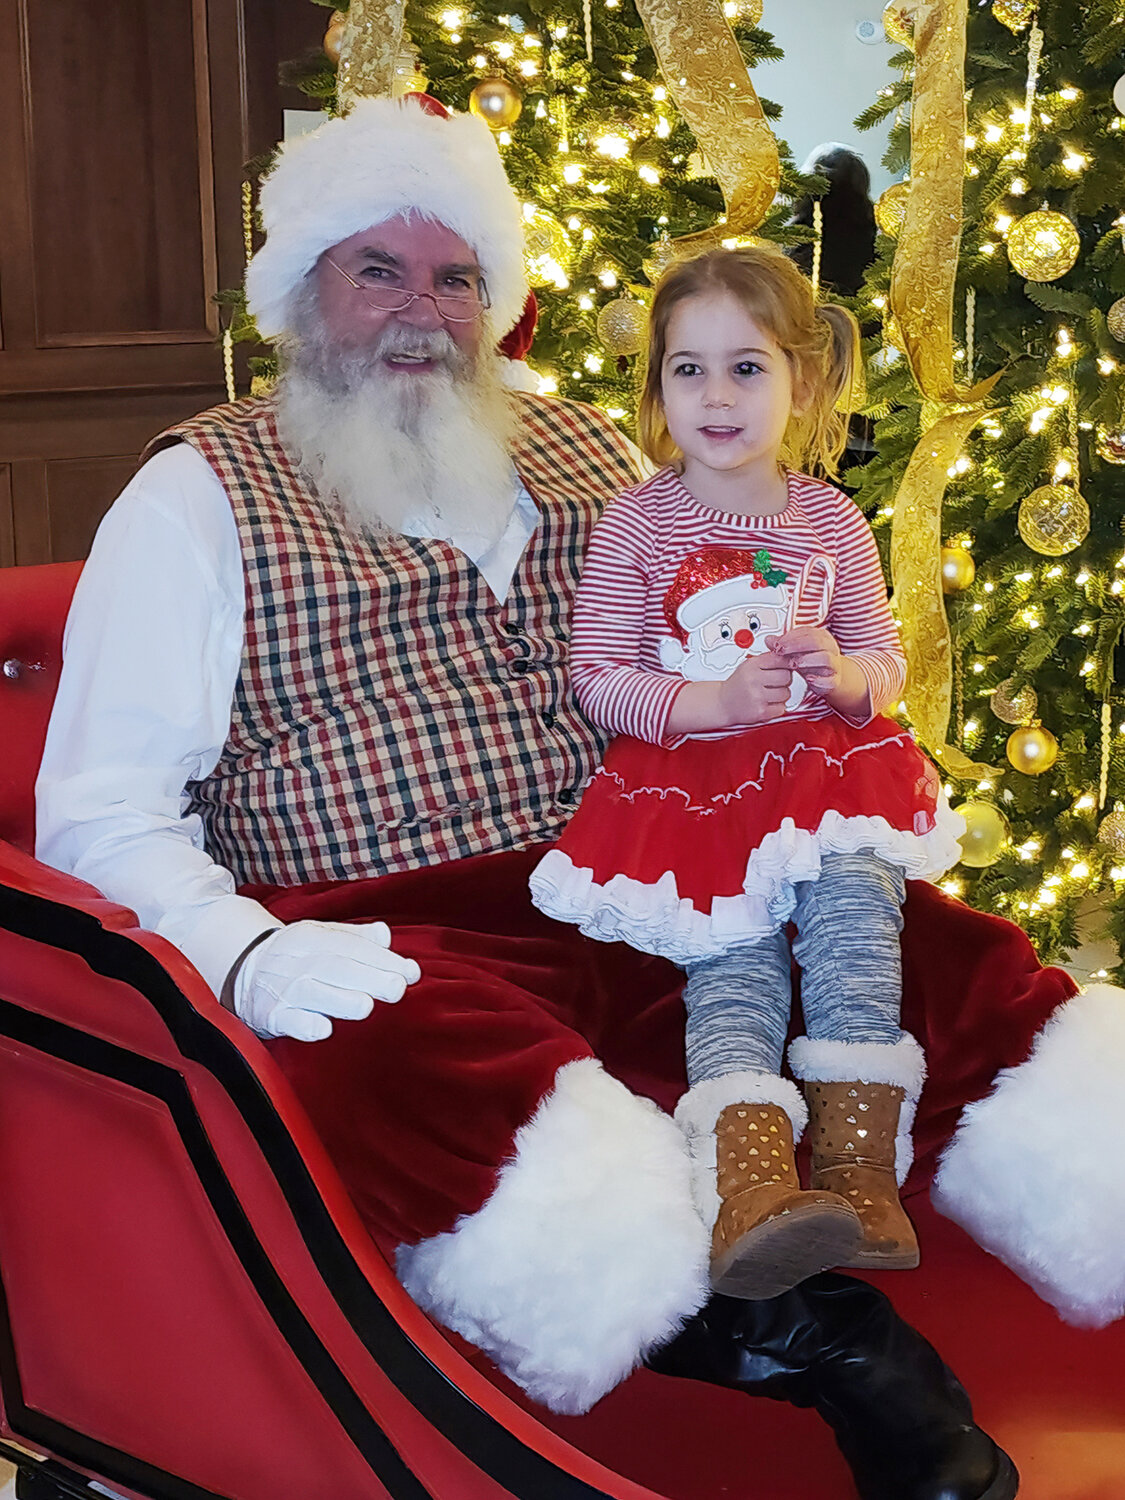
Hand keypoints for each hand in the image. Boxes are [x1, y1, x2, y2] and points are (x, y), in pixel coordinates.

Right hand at [232, 919, 421, 1041]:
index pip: (351, 947)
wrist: (241, 970)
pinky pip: (287, 1020)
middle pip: (336, 968)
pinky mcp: (270, 1015)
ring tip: (367, 1006)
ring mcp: (283, 989)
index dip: (383, 959)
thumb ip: (355, 938)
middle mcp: (298, 962)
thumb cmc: (293, 956)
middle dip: (369, 978)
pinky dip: (304, 1025)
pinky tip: (323, 1030)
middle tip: (398, 987)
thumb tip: (385, 935)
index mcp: (312, 938)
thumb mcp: (321, 937)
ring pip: (313, 993)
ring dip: (340, 1000)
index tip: (411, 972)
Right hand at [717, 652, 792, 725]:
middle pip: (786, 676)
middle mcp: (753, 680)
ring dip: (781, 695)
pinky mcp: (760, 712)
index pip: (779, 659)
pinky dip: (777, 707)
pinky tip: (768, 703)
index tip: (786, 667)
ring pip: (785, 693)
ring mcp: (757, 696)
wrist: (722, 703)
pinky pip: (781, 708)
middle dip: (784, 680)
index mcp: (751, 665)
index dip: (786, 664)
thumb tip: (787, 656)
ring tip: (770, 694)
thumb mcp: (748, 666)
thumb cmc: (737, 685)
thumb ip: (766, 659)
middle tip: (776, 682)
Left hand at [767, 627, 843, 696]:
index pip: (807, 632)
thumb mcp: (795, 651)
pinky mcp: (834, 680)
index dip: (790, 637)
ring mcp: (833, 664)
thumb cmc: (810, 661)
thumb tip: (768, 639)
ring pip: (825, 658)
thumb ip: (783, 645)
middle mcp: (829, 648)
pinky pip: (829, 679)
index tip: (777, 643)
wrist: (827, 677)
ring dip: (807, 660)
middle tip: (782, 651)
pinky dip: (819, 680)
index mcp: (821, 637)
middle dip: (797, 646)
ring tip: (793, 664)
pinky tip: (808, 679)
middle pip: (816, 642)